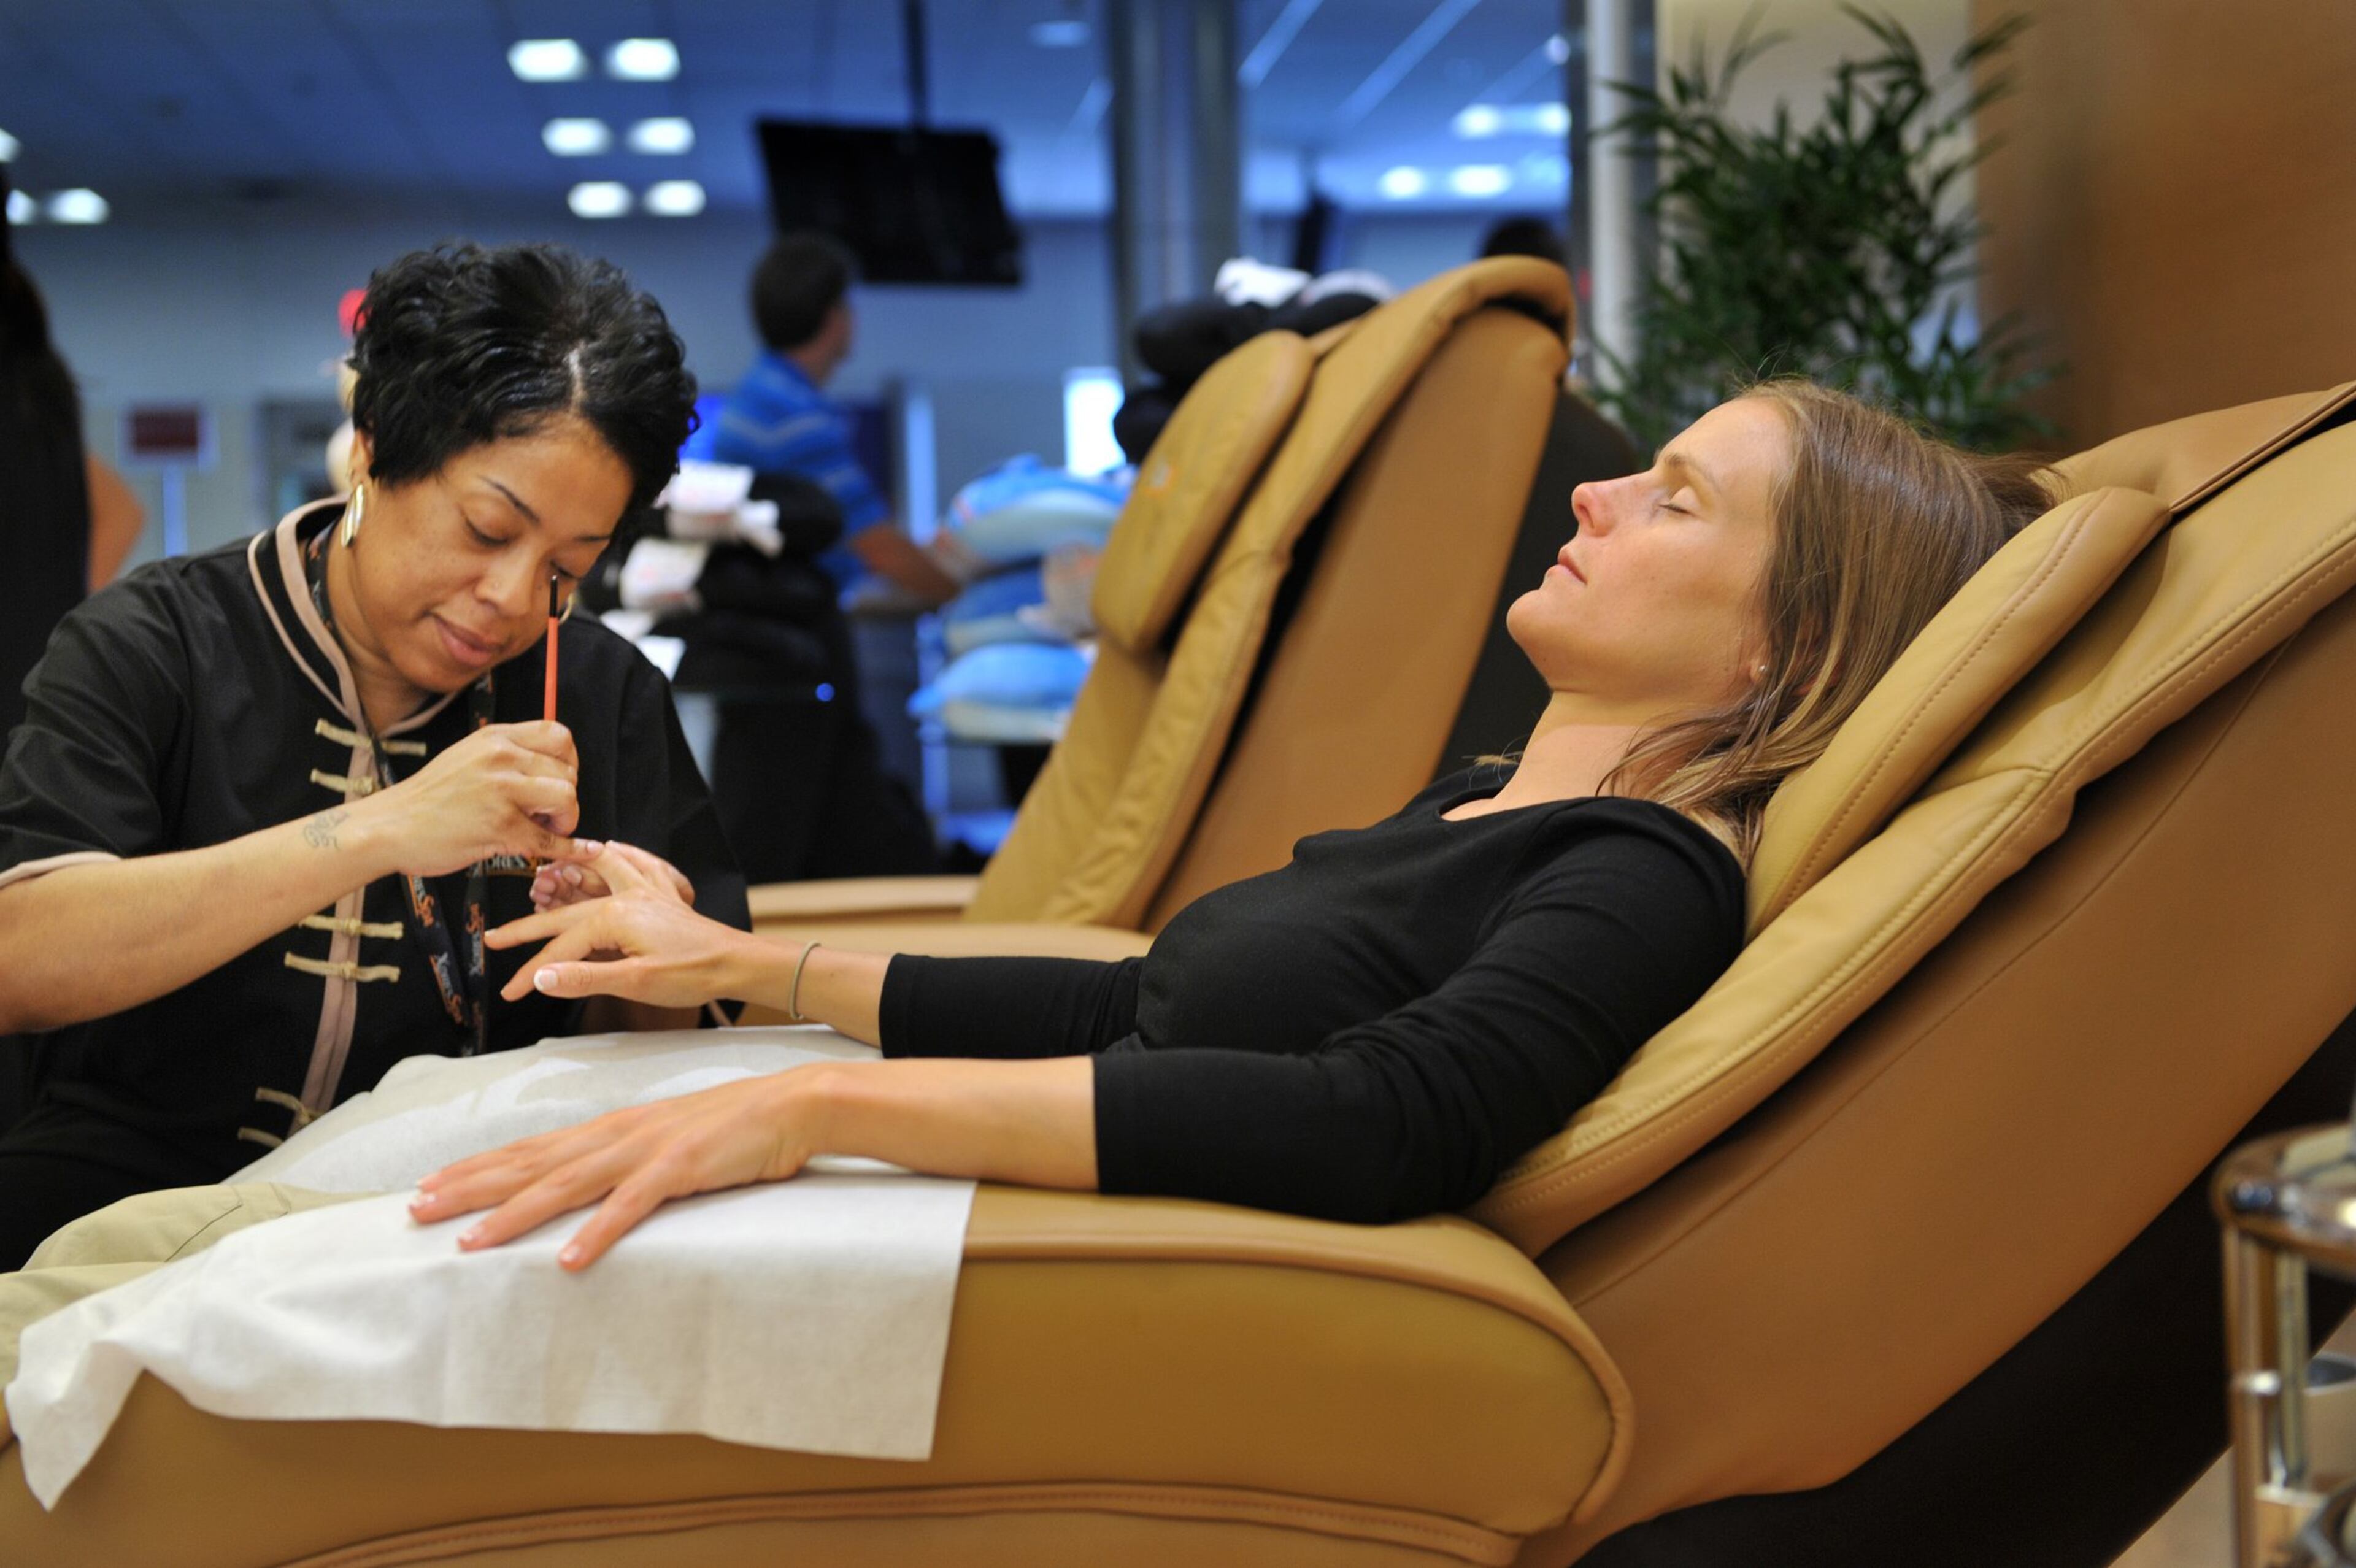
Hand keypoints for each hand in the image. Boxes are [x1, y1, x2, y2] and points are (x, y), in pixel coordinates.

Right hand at [356, 721, 592, 877]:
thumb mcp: (468, 756)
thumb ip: (507, 756)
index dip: (568, 761)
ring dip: (564, 820)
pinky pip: (551, 839)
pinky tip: (577, 850)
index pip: (559, 736)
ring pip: (566, 799)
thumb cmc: (429, 797)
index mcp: (495, 737)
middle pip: (567, 772)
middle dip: (565, 796)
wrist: (390, 826)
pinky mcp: (500, 826)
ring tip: (543, 828)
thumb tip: (551, 768)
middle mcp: (501, 757)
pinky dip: (569, 849)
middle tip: (546, 814)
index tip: (559, 780)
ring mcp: (501, 791)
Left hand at [408, 1069, 827, 1268]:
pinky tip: (567, 1259)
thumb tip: (589, 1182)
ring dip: (515, 1215)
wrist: (792, 1104)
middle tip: (415, 1210)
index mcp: (612, 1127)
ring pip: (566, 1185)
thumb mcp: (667, 1137)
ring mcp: (647, 1151)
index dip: (477, 1167)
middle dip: (471, 1188)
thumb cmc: (732, 1125)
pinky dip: (597, 1232)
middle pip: (531, 1164)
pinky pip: (631, 1206)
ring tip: (470, 1244)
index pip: (530, 1148)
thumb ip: (626, 1157)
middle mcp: (617, 1135)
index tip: (428, 1184)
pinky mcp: (682, 1169)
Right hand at [489, 843, 750, 1009]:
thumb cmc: (692, 973)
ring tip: (539, 880)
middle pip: (566, 914)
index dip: (531, 973)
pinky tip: (607, 848)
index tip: (509, 993)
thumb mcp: (634, 982)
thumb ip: (584, 978)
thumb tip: (540, 979)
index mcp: (614, 917)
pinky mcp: (661, 897)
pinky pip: (634, 865)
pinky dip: (617, 855)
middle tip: (494, 941)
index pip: (560, 950)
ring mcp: (645, 893)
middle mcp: (626, 896)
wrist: (738, 962)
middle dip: (529, 930)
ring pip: (595, 878)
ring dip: (565, 879)